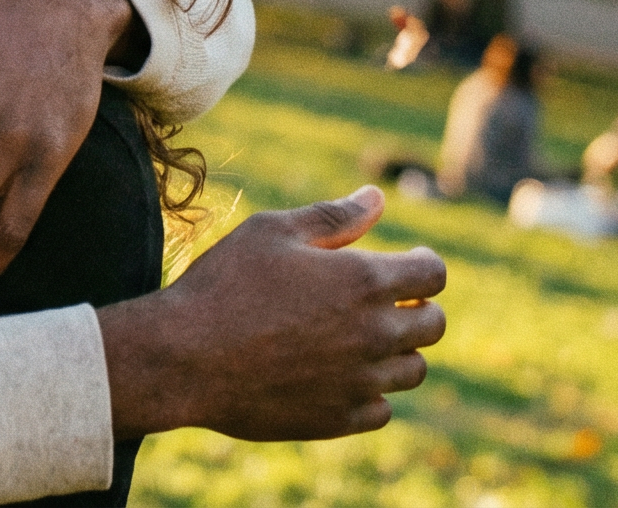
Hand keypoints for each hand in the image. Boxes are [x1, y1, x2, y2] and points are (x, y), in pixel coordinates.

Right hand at [100, 186, 446, 439]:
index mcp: (364, 281)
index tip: (407, 263)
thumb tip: (378, 198)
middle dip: (418, 307)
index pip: (433, 275)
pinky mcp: (338, 420)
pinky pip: (381, 409)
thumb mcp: (272, 232)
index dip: (423, 264)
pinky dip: (371, 392)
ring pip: (413, 370)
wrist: (184, 358)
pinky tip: (340, 374)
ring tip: (360, 337)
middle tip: (387, 301)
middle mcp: (374, 335)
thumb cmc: (224, 284)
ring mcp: (359, 382)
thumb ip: (333, 216)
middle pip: (434, 325)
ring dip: (397, 351)